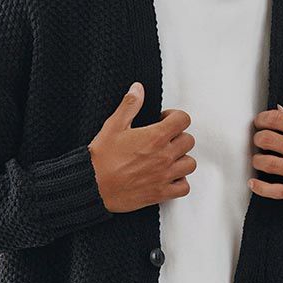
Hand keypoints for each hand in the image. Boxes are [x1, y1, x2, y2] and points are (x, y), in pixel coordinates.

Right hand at [89, 81, 195, 212]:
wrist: (93, 186)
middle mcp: (164, 156)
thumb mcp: (113, 126)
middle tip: (164, 140)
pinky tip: (168, 177)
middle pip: (188, 141)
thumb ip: (129, 105)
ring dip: (181, 159)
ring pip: (190, 164)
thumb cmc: (101, 158)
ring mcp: (164, 176)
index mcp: (155, 137)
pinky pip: (184, 187)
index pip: (183, 119)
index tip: (164, 120)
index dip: (175, 117)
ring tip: (168, 158)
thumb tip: (138, 88)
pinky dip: (180, 182)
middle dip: (178, 137)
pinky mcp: (161, 193)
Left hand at [250, 104, 282, 210]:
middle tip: (259, 142)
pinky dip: (259, 187)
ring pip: (266, 164)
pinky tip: (254, 183)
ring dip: (257, 161)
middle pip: (267, 140)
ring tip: (260, 161)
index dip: (262, 120)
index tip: (260, 123)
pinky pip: (274, 190)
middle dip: (258, 140)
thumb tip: (281, 112)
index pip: (277, 120)